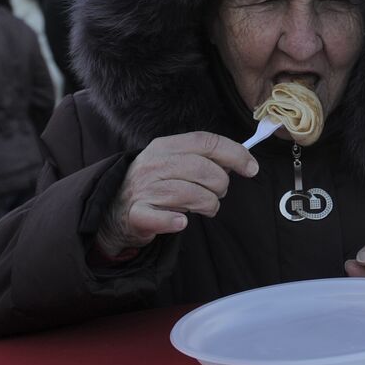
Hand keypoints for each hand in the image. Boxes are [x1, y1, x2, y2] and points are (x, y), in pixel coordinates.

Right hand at [95, 132, 257, 258]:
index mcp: (165, 146)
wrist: (113, 209)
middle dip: (221, 185)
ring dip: (208, 205)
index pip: (206, 142)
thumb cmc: (154, 184)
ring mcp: (144, 188)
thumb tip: (240, 162)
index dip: (234, 154)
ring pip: (191, 194)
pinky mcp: (137, 214)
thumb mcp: (174, 162)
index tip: (252, 168)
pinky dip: (177, 222)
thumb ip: (203, 159)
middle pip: (203, 169)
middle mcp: (154, 163)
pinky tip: (182, 222)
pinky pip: (165, 219)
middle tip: (219, 194)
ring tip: (207, 208)